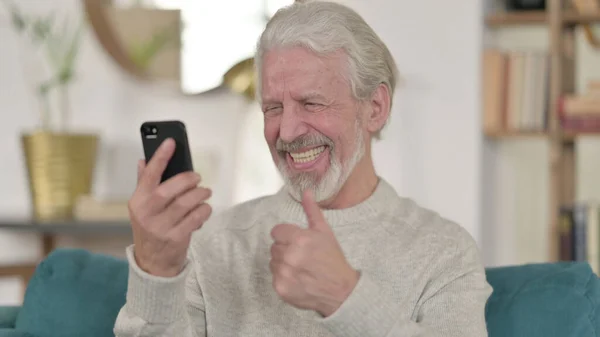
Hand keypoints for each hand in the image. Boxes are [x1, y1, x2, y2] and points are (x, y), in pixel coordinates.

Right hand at [128, 139, 211, 276]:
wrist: (153, 263)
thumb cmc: (150, 228)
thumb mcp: (142, 207)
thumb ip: (144, 184)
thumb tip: (143, 160)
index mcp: (137, 202)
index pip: (148, 175)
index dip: (160, 157)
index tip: (171, 142)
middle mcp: (146, 214)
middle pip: (170, 189)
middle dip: (188, 180)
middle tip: (198, 177)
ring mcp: (161, 227)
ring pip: (187, 203)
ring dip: (200, 194)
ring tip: (205, 192)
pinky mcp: (176, 238)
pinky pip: (196, 218)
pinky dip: (204, 210)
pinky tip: (204, 209)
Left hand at [270, 189, 359, 316]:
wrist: (340, 291)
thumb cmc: (333, 260)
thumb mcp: (325, 232)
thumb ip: (312, 211)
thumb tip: (306, 191)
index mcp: (300, 239)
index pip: (276, 231)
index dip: (286, 235)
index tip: (296, 242)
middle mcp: (290, 256)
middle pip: (274, 246)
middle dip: (286, 249)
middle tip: (301, 256)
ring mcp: (284, 273)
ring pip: (273, 261)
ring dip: (283, 263)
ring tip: (300, 267)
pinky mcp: (281, 288)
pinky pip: (273, 276)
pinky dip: (283, 277)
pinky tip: (298, 278)